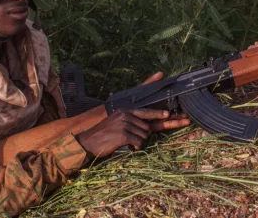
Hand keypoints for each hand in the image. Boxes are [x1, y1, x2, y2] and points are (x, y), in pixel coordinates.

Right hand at [76, 72, 190, 157]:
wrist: (89, 142)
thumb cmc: (104, 135)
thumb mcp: (117, 122)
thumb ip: (131, 121)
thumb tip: (148, 128)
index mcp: (125, 110)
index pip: (145, 111)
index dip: (158, 114)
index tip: (169, 115)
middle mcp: (125, 114)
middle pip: (147, 127)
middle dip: (144, 135)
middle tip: (133, 138)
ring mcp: (124, 124)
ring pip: (144, 136)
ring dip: (138, 142)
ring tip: (126, 143)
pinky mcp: (123, 134)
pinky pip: (138, 143)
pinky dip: (135, 147)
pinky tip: (126, 146)